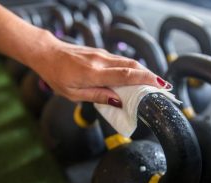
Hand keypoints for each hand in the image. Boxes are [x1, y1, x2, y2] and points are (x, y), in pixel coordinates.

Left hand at [29, 33, 170, 107]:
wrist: (47, 54)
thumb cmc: (57, 76)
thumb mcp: (73, 94)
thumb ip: (97, 96)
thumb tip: (118, 102)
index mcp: (92, 73)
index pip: (125, 75)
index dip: (144, 79)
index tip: (160, 85)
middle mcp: (100, 61)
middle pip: (132, 66)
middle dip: (150, 75)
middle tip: (163, 86)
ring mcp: (101, 55)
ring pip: (128, 62)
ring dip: (142, 72)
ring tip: (153, 83)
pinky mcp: (101, 53)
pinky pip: (120, 61)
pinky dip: (132, 69)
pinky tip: (135, 77)